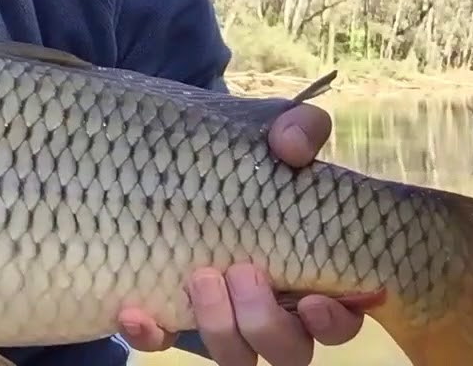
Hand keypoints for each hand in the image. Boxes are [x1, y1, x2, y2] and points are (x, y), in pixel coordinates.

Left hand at [115, 103, 365, 364]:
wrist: (172, 155)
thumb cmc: (240, 155)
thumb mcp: (270, 132)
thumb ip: (296, 129)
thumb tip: (292, 146)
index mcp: (310, 273)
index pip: (338, 320)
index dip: (333, 321)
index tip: (313, 300)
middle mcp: (272, 307)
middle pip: (288, 350)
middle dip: (266, 322)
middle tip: (242, 271)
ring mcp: (220, 316)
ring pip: (235, 356)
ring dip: (220, 329)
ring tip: (198, 276)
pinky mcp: (169, 314)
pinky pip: (161, 343)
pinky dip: (150, 335)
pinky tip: (134, 312)